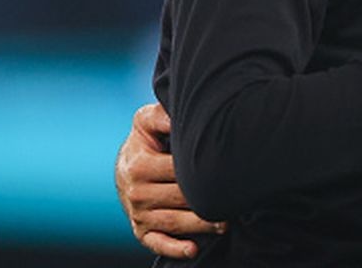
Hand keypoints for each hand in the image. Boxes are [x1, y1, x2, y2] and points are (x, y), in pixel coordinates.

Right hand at [116, 103, 225, 258]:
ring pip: (175, 222)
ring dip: (202, 224)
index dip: (202, 170)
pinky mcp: (141, 231)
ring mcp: (138, 214)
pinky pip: (157, 243)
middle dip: (207, 199)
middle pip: (180, 198)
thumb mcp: (147, 122)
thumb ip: (161, 115)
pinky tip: (194, 249)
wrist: (125, 166)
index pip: (176, 171)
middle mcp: (136, 192)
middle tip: (236, 199)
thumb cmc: (146, 140)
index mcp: (139, 165)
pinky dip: (175, 248)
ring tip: (227, 223)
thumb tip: (177, 113)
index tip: (225, 169)